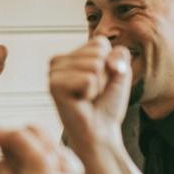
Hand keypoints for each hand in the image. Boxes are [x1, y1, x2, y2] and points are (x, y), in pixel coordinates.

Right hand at [47, 37, 131, 156]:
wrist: (100, 130)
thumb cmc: (107, 103)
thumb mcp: (120, 72)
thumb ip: (120, 54)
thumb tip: (105, 61)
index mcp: (71, 54)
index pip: (100, 43)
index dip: (110, 64)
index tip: (101, 82)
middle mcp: (58, 60)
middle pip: (98, 53)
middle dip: (104, 76)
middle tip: (93, 92)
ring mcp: (53, 72)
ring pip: (94, 65)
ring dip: (98, 86)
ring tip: (87, 97)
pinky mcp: (54, 85)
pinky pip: (88, 79)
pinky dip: (91, 93)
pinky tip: (81, 102)